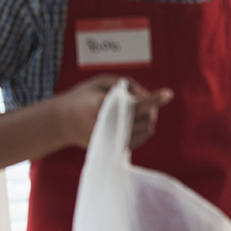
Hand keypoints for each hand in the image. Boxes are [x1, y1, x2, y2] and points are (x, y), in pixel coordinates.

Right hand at [56, 76, 172, 149]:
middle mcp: (110, 126)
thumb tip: (144, 95)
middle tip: (141, 101)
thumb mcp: (98, 82)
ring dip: (147, 119)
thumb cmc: (82, 98)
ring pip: (147, 130)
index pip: (136, 105)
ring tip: (134, 111)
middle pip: (147, 118)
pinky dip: (142, 129)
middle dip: (151, 108)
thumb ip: (124, 84)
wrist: (61, 122)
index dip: (154, 99)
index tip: (169, 93)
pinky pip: (141, 139)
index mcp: (104, 107)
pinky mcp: (114, 148)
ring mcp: (113, 139)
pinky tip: (130, 121)